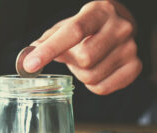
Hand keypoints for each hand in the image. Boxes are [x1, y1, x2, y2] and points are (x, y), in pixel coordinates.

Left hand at [24, 0, 140, 94]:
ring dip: (80, 74)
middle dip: (71, 62)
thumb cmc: (87, 28)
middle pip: (85, 59)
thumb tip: (28, 56)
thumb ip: (46, 40)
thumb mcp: (66, 26)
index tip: (30, 65)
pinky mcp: (135, 67)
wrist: (118, 26)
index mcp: (98, 12)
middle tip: (71, 56)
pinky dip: (92, 85)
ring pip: (91, 77)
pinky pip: (102, 88)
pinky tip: (95, 70)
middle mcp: (119, 28)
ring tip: (85, 62)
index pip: (73, 32)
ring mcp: (130, 48)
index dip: (49, 50)